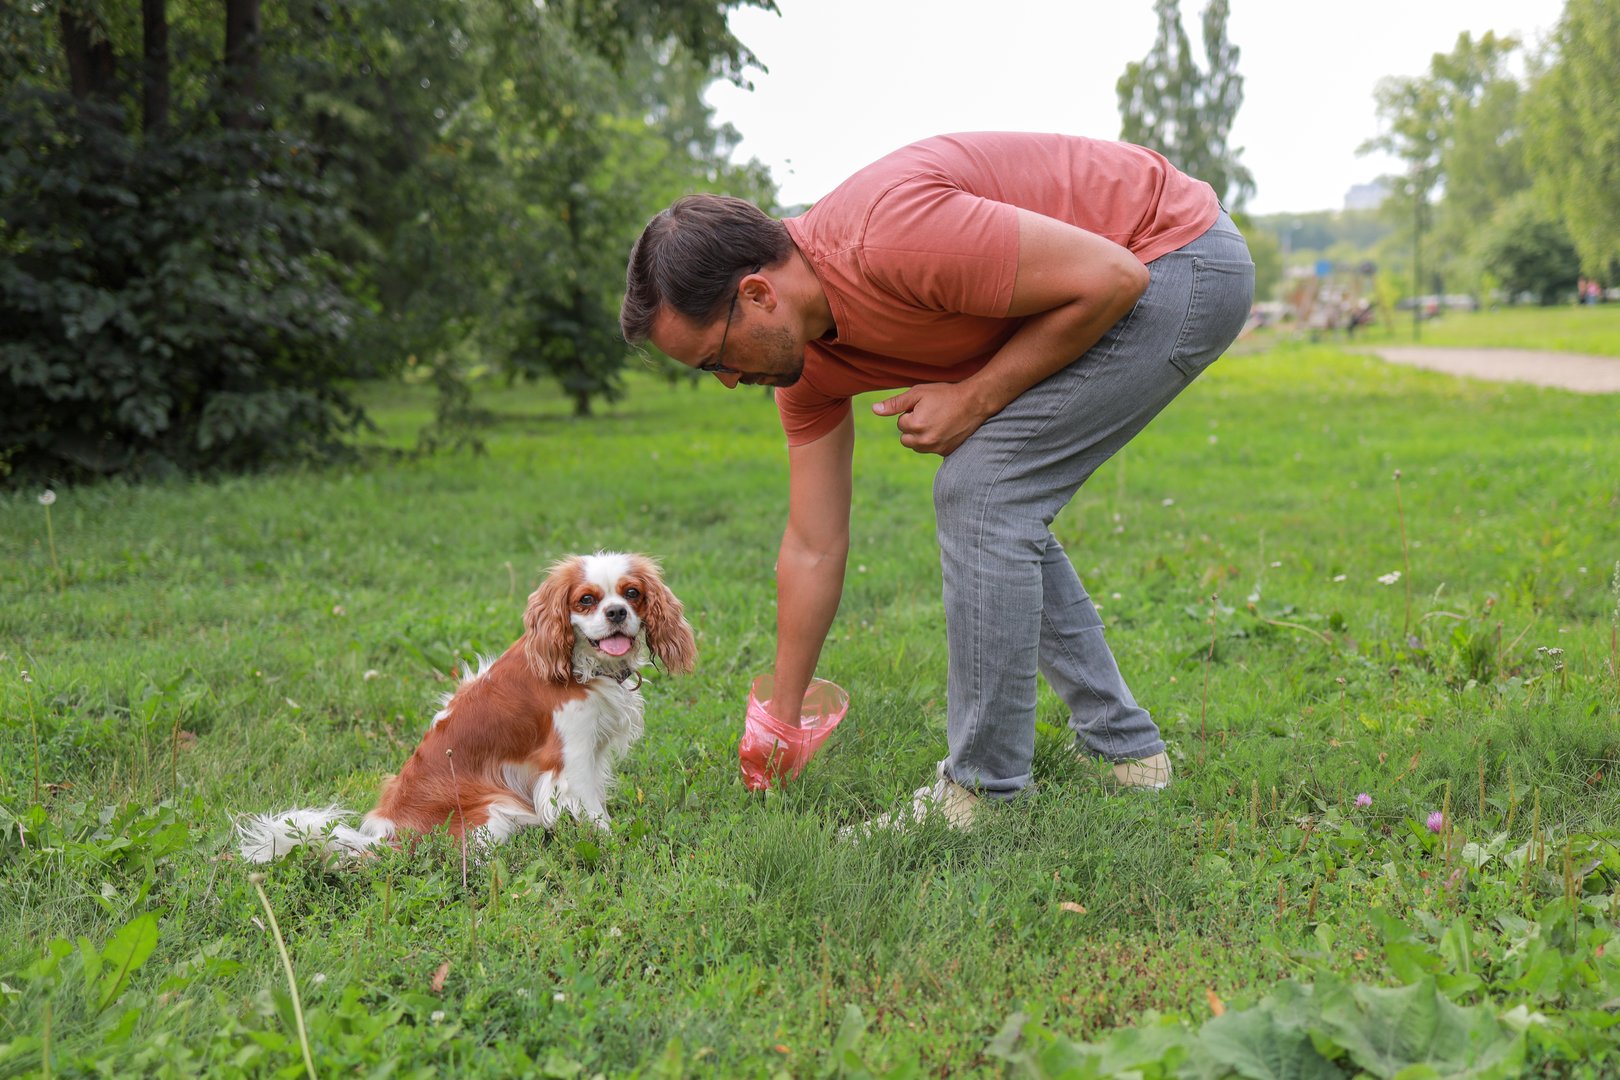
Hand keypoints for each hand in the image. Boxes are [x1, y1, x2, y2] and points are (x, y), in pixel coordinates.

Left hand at [870, 382, 990, 455]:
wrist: (974, 402)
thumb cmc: (945, 394)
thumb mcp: (918, 393)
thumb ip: (895, 403)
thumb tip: (874, 410)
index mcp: (915, 425)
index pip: (901, 423)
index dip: (911, 412)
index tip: (925, 406)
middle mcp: (924, 441)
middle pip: (905, 438)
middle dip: (913, 427)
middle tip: (930, 414)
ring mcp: (936, 448)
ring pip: (917, 446)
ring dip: (921, 436)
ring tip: (936, 421)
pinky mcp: (946, 453)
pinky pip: (930, 450)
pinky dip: (933, 441)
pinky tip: (944, 429)